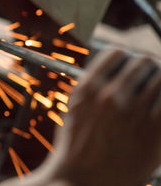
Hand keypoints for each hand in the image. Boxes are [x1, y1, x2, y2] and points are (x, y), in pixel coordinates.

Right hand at [44, 48, 160, 185]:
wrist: (83, 182)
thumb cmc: (77, 146)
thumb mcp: (74, 110)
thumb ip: (92, 87)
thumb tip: (115, 69)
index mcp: (89, 88)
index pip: (116, 53)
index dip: (125, 56)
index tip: (129, 61)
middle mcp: (112, 96)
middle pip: (145, 62)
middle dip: (148, 66)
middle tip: (149, 74)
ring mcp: (136, 115)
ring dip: (160, 84)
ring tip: (155, 92)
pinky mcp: (156, 134)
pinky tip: (158, 108)